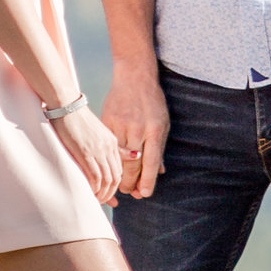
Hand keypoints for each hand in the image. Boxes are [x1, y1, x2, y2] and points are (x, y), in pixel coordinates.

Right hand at [55, 100, 124, 204]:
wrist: (66, 105)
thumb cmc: (79, 119)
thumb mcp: (100, 132)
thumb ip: (114, 146)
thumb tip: (134, 156)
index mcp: (113, 141)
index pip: (120, 169)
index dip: (118, 185)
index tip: (114, 197)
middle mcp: (108, 146)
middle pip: (116, 176)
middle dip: (111, 192)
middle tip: (104, 201)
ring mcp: (98, 149)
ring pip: (107, 179)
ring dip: (103, 193)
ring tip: (97, 200)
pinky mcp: (86, 152)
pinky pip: (95, 176)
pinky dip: (95, 188)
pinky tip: (90, 193)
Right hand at [103, 65, 169, 198]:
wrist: (134, 76)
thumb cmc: (152, 101)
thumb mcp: (162, 122)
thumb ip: (160, 148)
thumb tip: (160, 172)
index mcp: (155, 129)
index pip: (151, 162)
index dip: (148, 181)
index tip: (145, 194)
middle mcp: (138, 128)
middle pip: (133, 164)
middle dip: (132, 183)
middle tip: (132, 193)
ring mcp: (122, 124)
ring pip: (119, 158)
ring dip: (121, 175)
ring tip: (123, 185)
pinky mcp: (108, 121)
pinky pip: (110, 146)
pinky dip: (112, 159)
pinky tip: (114, 167)